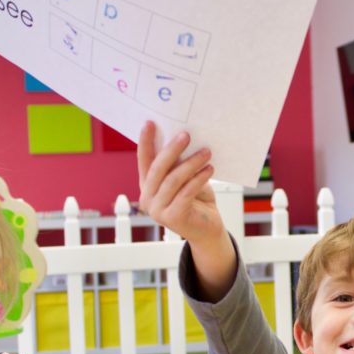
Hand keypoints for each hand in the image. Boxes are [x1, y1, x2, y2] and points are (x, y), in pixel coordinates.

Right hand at [137, 121, 220, 245]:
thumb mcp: (186, 179)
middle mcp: (148, 198)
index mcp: (147, 186)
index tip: (150, 123)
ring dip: (191, 163)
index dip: (146, 142)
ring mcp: (158, 210)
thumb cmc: (197, 201)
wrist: (208, 229)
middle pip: (157, 169)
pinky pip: (186, 192)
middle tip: (186, 135)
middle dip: (172, 150)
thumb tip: (183, 139)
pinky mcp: (173, 218)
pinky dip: (198, 179)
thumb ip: (179, 165)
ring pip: (173, 180)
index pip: (144, 160)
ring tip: (206, 152)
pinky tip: (209, 169)